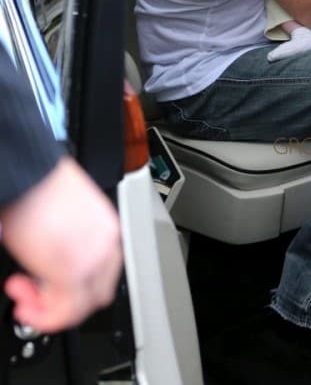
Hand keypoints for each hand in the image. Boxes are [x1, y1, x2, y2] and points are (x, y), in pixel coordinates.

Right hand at [0, 157, 122, 332]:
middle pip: (96, 294)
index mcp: (108, 229)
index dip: (75, 286)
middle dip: (61, 299)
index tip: (49, 283)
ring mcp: (93, 260)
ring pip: (80, 307)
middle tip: (33, 292)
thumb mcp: (63, 217)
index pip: (104, 274)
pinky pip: (65, 312)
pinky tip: (23, 302)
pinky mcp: (72, 272)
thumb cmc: (40, 186)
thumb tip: (50, 266)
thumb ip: (68, 244)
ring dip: (47, 309)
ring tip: (23, 294)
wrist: (30, 173)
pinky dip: (42, 316)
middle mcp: (107, 245)